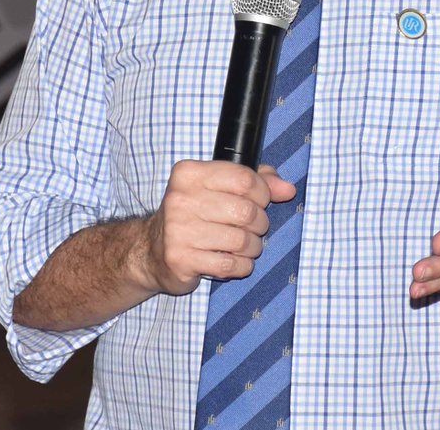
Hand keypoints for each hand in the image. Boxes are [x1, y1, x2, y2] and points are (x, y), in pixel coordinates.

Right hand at [145, 160, 295, 295]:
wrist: (152, 250)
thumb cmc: (194, 214)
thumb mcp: (220, 188)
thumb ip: (256, 182)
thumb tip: (288, 189)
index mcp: (190, 173)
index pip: (244, 179)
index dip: (263, 193)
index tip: (260, 201)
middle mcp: (180, 199)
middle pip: (246, 211)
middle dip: (259, 224)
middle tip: (254, 228)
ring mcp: (178, 230)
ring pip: (241, 240)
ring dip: (252, 247)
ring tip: (245, 246)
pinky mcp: (181, 259)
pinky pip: (230, 265)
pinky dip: (241, 266)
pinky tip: (235, 262)